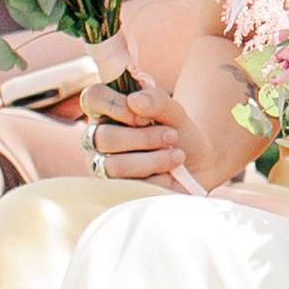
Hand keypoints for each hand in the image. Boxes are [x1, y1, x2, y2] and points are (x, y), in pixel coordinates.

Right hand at [78, 79, 205, 195]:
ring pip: (115, 165)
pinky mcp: (113, 190)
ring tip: (177, 155)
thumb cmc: (178, 136)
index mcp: (108, 111)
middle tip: (172, 136)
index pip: (92, 98)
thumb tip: (134, 101)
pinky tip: (170, 173)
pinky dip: (157, 177)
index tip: (144, 117)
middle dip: (144, 138)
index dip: (116, 105)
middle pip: (104, 137)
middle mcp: (98, 137)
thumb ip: (156, 100)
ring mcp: (102, 165)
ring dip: (153, 159)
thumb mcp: (175, 112)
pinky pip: (130, 185)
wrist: (196, 169)